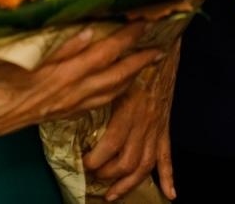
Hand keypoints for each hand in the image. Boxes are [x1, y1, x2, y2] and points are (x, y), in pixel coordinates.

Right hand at [0, 24, 159, 137]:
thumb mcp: (19, 55)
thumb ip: (58, 46)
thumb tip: (91, 31)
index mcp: (61, 73)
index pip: (103, 53)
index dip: (126, 39)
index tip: (145, 23)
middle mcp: (66, 92)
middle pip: (112, 77)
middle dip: (137, 62)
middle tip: (159, 49)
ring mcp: (61, 106)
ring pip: (103, 94)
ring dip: (126, 80)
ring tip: (142, 67)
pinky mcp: (53, 115)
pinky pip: (89, 106)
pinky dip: (106, 95)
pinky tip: (110, 90)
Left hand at [85, 42, 179, 200]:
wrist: (162, 46)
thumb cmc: (132, 53)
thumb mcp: (107, 67)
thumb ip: (90, 82)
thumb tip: (65, 91)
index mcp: (128, 108)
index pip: (111, 145)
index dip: (95, 160)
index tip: (81, 161)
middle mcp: (144, 122)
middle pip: (127, 162)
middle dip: (107, 175)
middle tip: (91, 176)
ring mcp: (156, 127)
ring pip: (145, 165)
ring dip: (129, 184)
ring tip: (113, 194)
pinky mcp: (164, 127)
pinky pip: (167, 155)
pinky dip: (169, 177)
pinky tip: (169, 194)